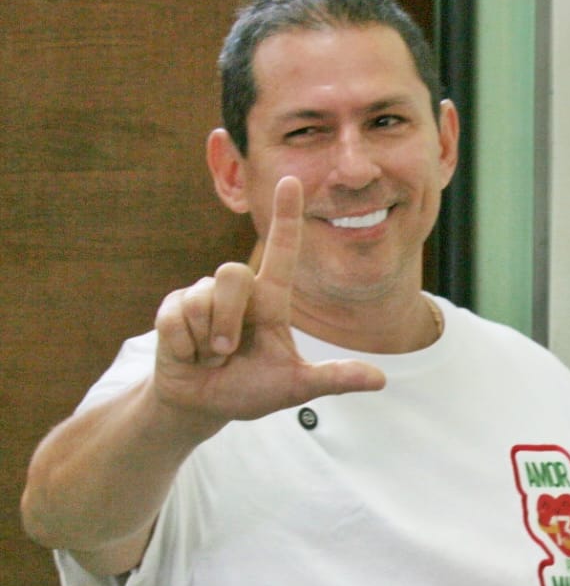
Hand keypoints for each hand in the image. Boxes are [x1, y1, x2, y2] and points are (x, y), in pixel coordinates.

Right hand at [150, 176, 384, 427]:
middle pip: (232, 273)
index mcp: (270, 301)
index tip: (291, 181)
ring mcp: (202, 296)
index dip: (286, 216)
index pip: (282, 251)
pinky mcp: (172, 308)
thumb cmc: (251, 390)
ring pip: (203, 297)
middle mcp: (238, 292)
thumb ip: (333, 378)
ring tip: (210, 355)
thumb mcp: (296, 386)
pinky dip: (185, 347)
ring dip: (207, 338)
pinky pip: (176, 319)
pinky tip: (189, 355)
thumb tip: (381, 380)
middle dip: (227, 320)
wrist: (203, 404)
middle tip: (227, 353)